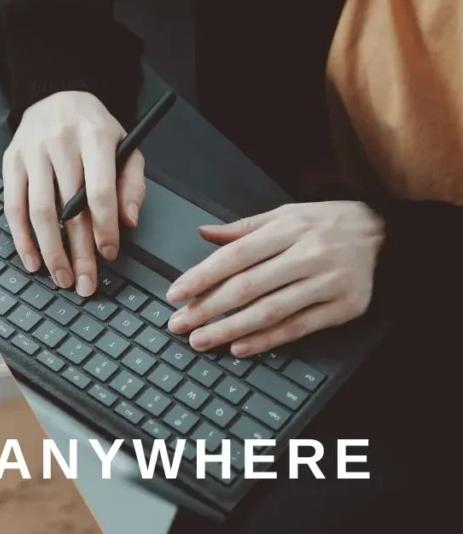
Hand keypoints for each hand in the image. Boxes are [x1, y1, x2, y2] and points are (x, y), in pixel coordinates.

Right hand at [2, 90, 145, 296]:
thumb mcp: (126, 146)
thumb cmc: (94, 129)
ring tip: (61, 277)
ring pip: (39, 212)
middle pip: (68, 209)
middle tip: (85, 282)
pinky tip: (32, 260)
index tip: (109, 254)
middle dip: (78, 252)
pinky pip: (12, 207)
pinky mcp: (11, 162)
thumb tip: (128, 221)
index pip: (98, 191)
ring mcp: (32, 153)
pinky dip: (22, 238)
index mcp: (94, 137)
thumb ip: (132, 184)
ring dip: (50, 251)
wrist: (57, 95)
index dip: (104, 228)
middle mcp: (60, 143)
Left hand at [166, 201, 384, 356]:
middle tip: (179, 324)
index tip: (176, 294)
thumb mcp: (285, 214)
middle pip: (247, 287)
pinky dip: (267, 340)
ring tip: (201, 340)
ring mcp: (328, 283)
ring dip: (230, 329)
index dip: (202, 277)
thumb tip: (203, 233)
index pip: (235, 256)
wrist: (386, 233)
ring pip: (270, 312)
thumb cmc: (327, 223)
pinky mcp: (344, 307)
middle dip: (208, 309)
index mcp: (289, 229)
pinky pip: (298, 328)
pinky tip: (240, 347)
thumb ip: (243, 228)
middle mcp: (308, 255)